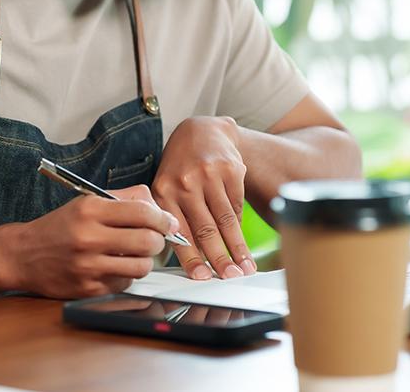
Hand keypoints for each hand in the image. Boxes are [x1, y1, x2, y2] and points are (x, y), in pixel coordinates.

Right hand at [3, 185, 177, 298]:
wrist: (23, 255)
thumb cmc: (60, 227)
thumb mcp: (87, 202)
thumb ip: (124, 199)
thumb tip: (160, 210)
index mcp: (90, 210)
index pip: (142, 212)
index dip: (163, 219)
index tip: (168, 223)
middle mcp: (88, 238)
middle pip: (147, 241)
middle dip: (159, 241)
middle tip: (155, 240)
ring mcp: (88, 266)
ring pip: (141, 266)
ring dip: (145, 261)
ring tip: (136, 254)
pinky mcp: (88, 289)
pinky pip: (125, 283)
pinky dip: (126, 275)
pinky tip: (115, 267)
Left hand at [151, 116, 255, 279]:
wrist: (202, 131)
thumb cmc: (181, 167)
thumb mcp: (167, 187)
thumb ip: (174, 218)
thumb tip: (190, 257)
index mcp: (164, 191)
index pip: (179, 231)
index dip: (192, 258)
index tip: (203, 277)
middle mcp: (185, 182)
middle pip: (205, 228)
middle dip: (220, 258)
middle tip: (230, 278)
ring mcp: (209, 174)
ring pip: (225, 219)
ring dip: (237, 248)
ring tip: (245, 267)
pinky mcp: (230, 169)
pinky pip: (237, 205)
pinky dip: (239, 226)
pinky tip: (243, 242)